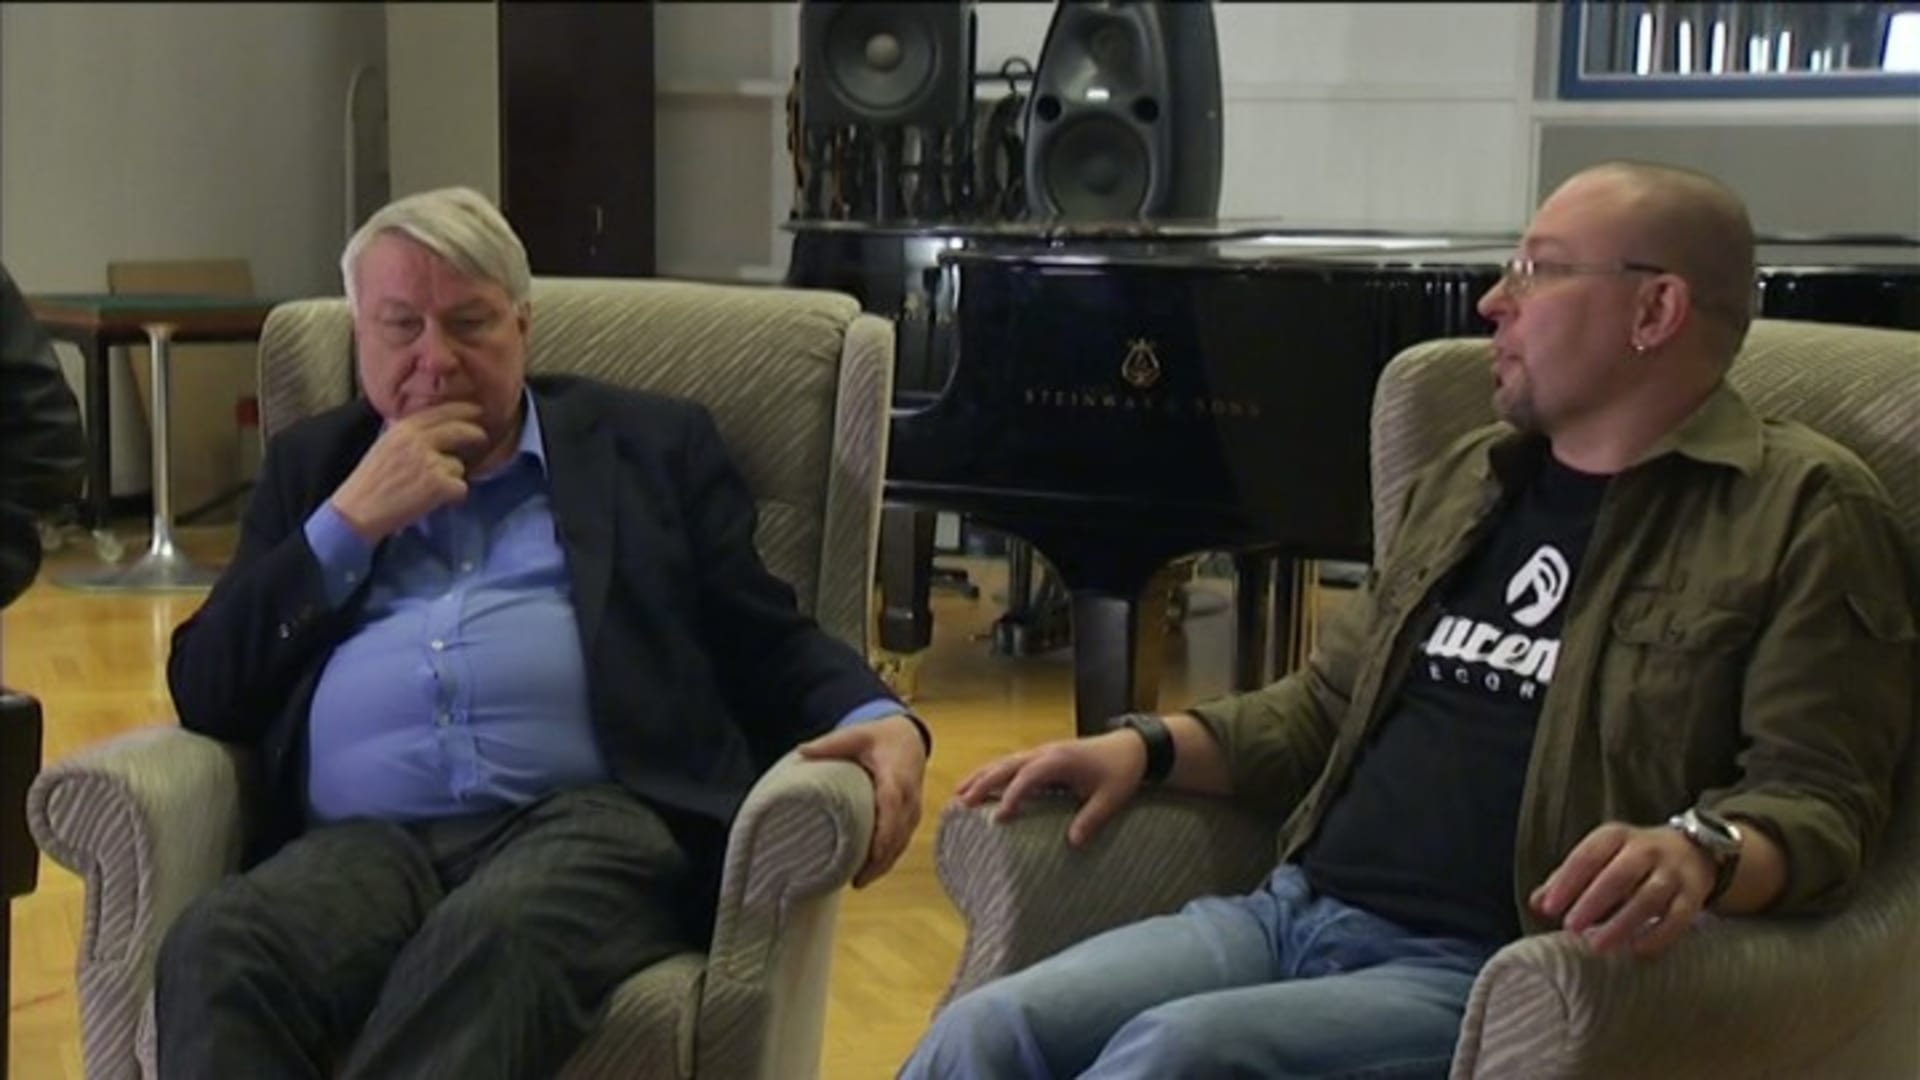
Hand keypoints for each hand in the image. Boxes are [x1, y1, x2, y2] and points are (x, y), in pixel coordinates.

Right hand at [330, 401, 489, 540]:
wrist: (358, 511)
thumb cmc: (371, 482)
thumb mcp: (386, 445)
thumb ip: (411, 434)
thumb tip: (439, 426)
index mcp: (403, 429)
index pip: (442, 411)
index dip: (464, 410)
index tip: (477, 410)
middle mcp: (418, 441)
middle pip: (460, 430)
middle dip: (475, 434)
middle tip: (482, 438)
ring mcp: (430, 462)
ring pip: (459, 465)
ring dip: (452, 478)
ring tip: (428, 488)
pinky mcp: (439, 485)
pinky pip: (460, 488)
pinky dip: (452, 497)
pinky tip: (432, 501)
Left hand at [798, 714, 926, 887]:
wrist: (910, 738)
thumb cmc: (882, 738)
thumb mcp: (857, 735)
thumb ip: (830, 745)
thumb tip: (800, 752)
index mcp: (896, 777)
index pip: (892, 809)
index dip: (883, 835)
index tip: (869, 857)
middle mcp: (909, 798)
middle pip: (898, 836)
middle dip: (880, 861)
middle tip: (855, 881)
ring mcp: (913, 810)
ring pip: (902, 844)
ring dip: (883, 865)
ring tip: (859, 882)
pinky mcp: (911, 817)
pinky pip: (902, 842)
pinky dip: (888, 859)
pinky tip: (871, 871)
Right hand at [954, 731, 1145, 846]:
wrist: (1132, 747)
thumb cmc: (1121, 771)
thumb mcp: (1110, 798)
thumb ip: (1090, 819)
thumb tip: (1072, 842)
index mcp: (1061, 760)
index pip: (1029, 776)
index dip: (1012, 794)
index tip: (999, 815)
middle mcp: (1047, 753)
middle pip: (1008, 765)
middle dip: (984, 782)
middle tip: (963, 801)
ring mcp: (1044, 752)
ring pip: (1006, 762)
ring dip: (983, 775)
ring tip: (960, 792)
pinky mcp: (1044, 756)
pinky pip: (1014, 763)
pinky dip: (995, 772)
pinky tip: (983, 784)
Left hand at [1531, 821, 1717, 956]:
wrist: (1692, 849)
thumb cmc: (1630, 859)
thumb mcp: (1599, 857)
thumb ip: (1567, 878)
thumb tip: (1537, 902)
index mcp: (1615, 836)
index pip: (1587, 856)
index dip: (1566, 882)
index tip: (1548, 909)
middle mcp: (1646, 849)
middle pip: (1618, 875)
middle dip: (1593, 902)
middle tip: (1570, 928)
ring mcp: (1673, 872)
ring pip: (1649, 898)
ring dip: (1622, 923)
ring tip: (1598, 945)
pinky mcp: (1693, 895)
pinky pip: (1678, 918)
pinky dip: (1659, 935)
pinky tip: (1637, 950)